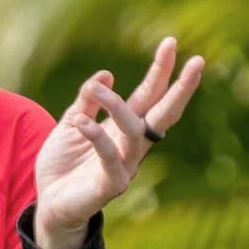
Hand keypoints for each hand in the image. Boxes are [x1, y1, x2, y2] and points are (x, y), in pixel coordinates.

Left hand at [33, 36, 204, 248]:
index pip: (149, 96)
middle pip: (164, 114)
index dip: (160, 71)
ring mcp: (125, 165)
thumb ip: (87, 100)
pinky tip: (81, 121)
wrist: (50, 206)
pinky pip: (110, 156)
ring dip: (117, 105)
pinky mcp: (111, 184)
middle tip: (198, 60)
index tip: (171, 43)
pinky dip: (97, 135)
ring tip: (97, 89)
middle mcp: (132, 146)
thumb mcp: (71, 123)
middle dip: (181, 88)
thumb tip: (106, 72)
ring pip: (135, 130)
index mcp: (124, 128)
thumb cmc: (63, 165)